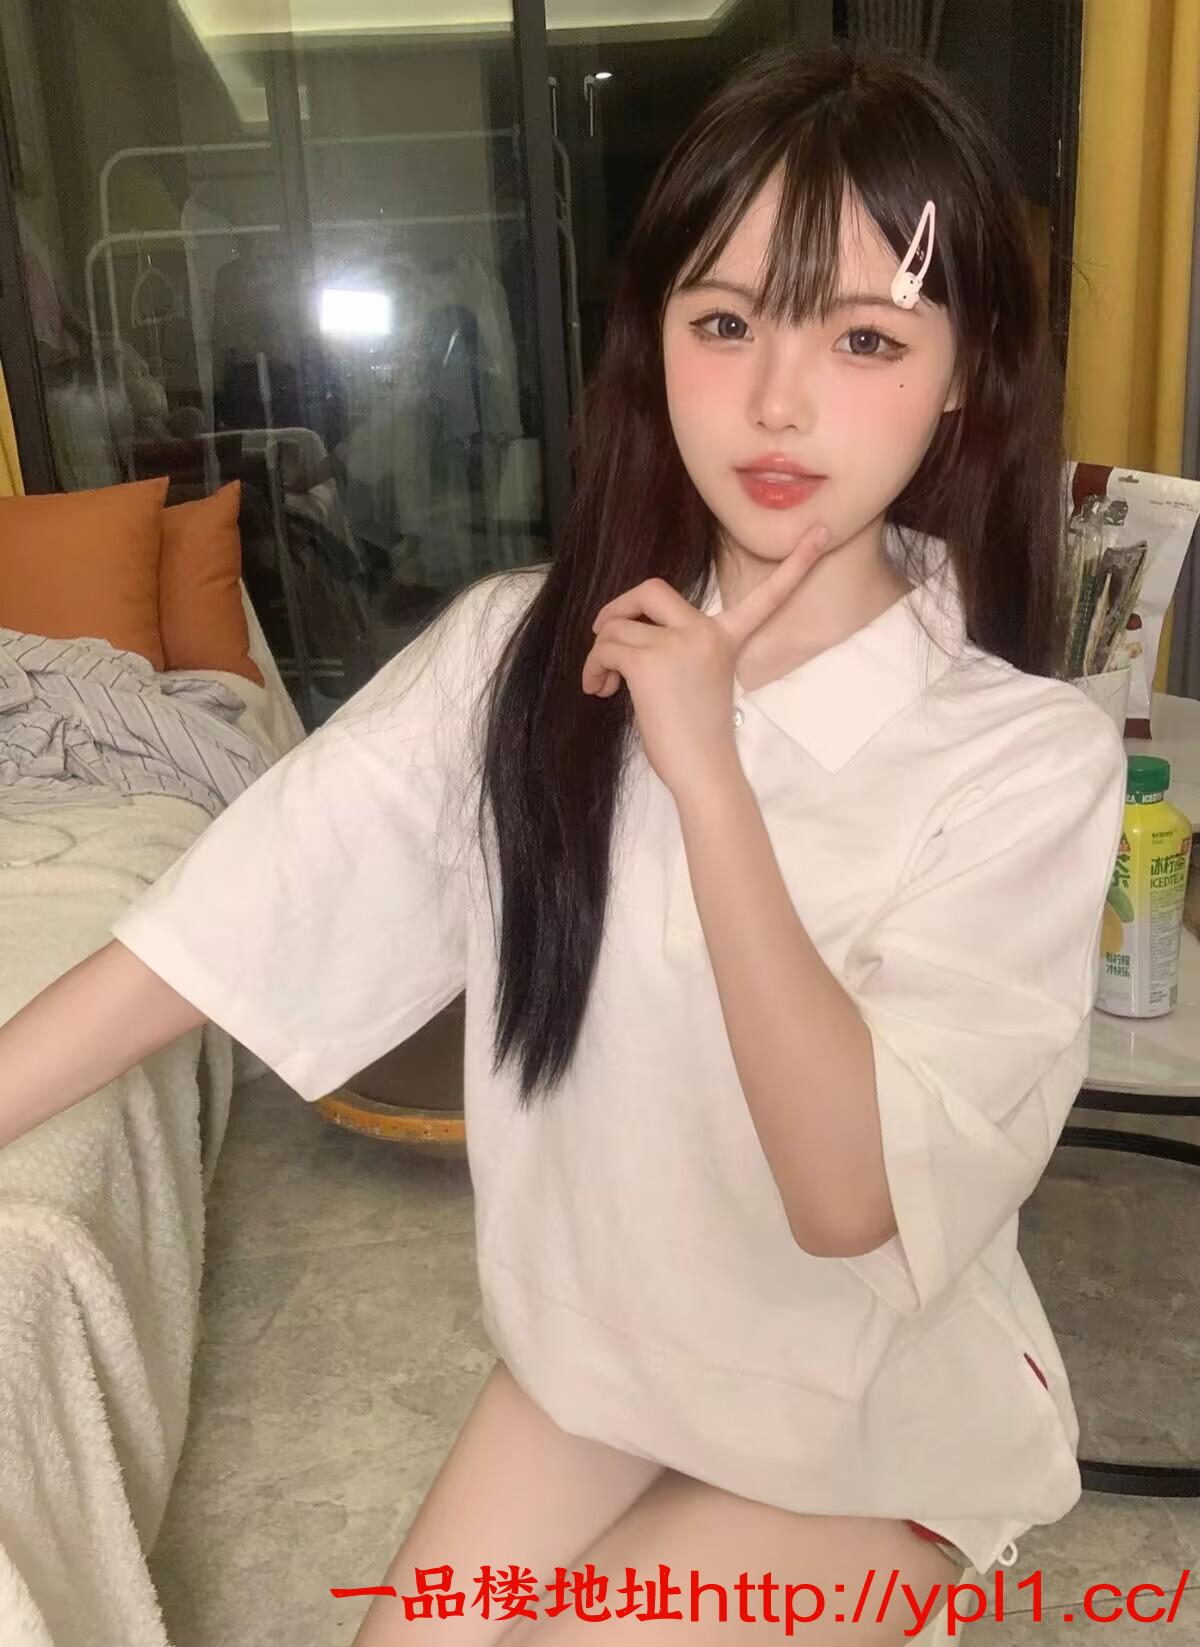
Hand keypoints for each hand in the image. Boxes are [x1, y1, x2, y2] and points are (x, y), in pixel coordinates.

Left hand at [582, 521, 831, 800]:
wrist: (703, 771)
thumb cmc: (699, 738)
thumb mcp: (700, 681)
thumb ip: (680, 650)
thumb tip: (630, 638)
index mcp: (727, 638)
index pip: (767, 596)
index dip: (796, 563)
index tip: (821, 530)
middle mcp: (705, 633)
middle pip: (652, 589)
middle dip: (619, 606)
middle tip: (606, 633)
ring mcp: (677, 644)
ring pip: (616, 627)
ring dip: (599, 653)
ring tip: (603, 682)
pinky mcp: (648, 662)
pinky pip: (606, 647)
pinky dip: (593, 666)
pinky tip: (599, 689)